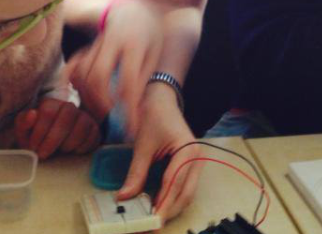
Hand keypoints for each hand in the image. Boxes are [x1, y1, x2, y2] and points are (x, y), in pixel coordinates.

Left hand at [14, 98, 100, 158]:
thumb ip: (23, 123)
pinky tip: (72, 152)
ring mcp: (84, 117)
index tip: (33, 147)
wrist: (51, 149)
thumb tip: (32, 114)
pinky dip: (82, 147)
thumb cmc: (36, 140)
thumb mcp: (24, 134)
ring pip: (82, 125)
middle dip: (54, 138)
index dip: (40, 131)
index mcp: (50, 104)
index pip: (49, 111)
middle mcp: (69, 107)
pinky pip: (93, 136)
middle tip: (44, 154)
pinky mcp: (94, 129)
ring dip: (68, 143)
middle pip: (67, 115)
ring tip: (59, 151)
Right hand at [65, 0, 163, 135]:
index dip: (128, 108)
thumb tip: (134, 109)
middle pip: (97, 78)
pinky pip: (73, 67)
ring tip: (103, 111)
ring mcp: (95, 44)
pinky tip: (80, 96)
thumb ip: (142, 78)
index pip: (127, 81)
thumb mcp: (154, 52)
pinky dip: (73, 84)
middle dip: (103, 104)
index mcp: (134, 44)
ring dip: (90, 98)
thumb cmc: (148, 32)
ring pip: (83, 74)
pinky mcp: (85, 47)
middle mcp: (110, 42)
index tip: (132, 127)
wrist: (130, 7)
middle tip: (113, 118)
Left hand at [117, 85, 201, 221]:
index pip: (175, 184)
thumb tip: (124, 197)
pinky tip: (158, 204)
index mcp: (188, 151)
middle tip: (152, 225)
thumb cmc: (154, 117)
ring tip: (154, 218)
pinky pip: (184, 187)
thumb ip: (136, 173)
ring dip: (172, 207)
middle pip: (186, 193)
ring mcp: (196, 163)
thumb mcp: (143, 146)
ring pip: (187, 193)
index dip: (164, 204)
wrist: (162, 101)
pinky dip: (172, 198)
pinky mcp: (190, 166)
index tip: (152, 219)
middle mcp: (197, 159)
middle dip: (169, 211)